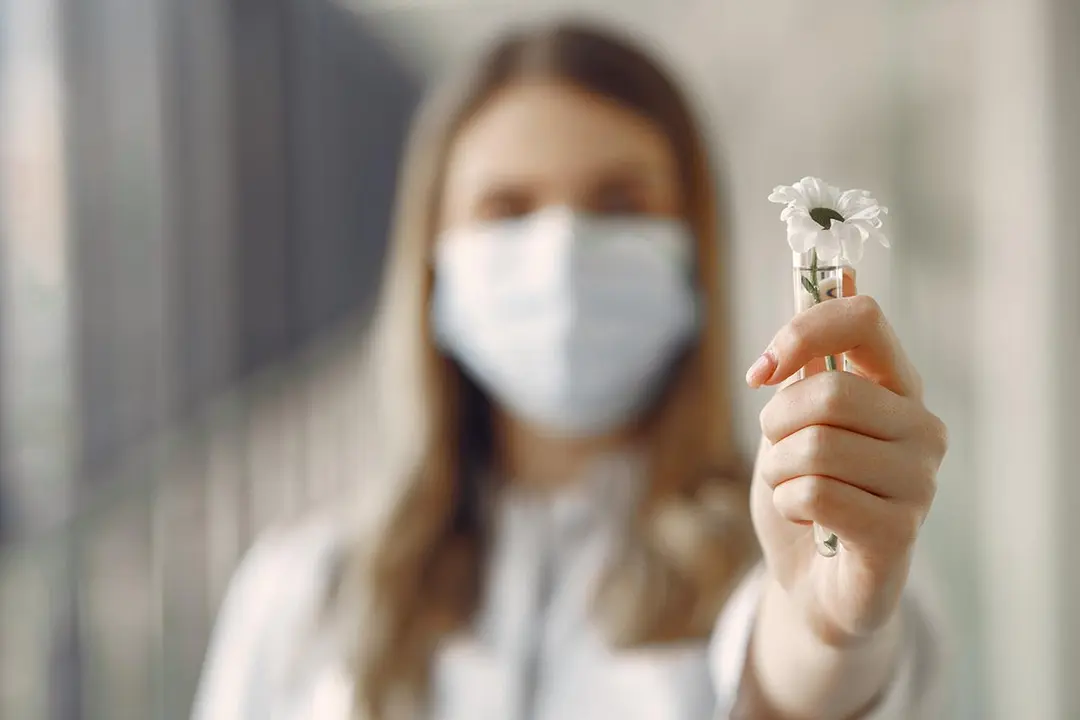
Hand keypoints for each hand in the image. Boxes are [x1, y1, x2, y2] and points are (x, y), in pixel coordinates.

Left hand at [745, 294, 947, 645]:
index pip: (863, 318)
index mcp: (896, 386)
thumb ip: (810, 359)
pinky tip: (806, 519)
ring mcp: (919, 481)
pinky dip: (788, 505)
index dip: (799, 332)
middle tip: (777, 451)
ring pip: (815, 446)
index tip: (759, 372)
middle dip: (776, 422)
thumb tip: (832, 275)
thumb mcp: (794, 420)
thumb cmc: (806, 491)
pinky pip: (815, 494)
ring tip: (794, 490)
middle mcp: (921, 426)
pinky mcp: (900, 531)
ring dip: (778, 471)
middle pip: (827, 390)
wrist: (815, 581)